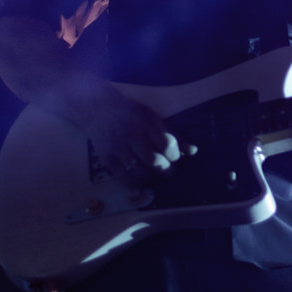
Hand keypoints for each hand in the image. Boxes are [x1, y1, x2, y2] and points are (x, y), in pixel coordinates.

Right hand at [75, 82, 194, 186]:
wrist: (98, 109)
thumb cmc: (131, 114)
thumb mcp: (154, 118)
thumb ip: (173, 135)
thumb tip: (193, 152)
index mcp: (147, 123)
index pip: (168, 145)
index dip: (175, 156)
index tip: (175, 157)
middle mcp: (132, 135)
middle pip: (155, 161)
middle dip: (167, 170)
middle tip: (169, 171)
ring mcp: (119, 148)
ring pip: (140, 172)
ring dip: (152, 177)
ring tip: (154, 173)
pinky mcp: (108, 159)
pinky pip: (124, 178)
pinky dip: (136, 182)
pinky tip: (140, 178)